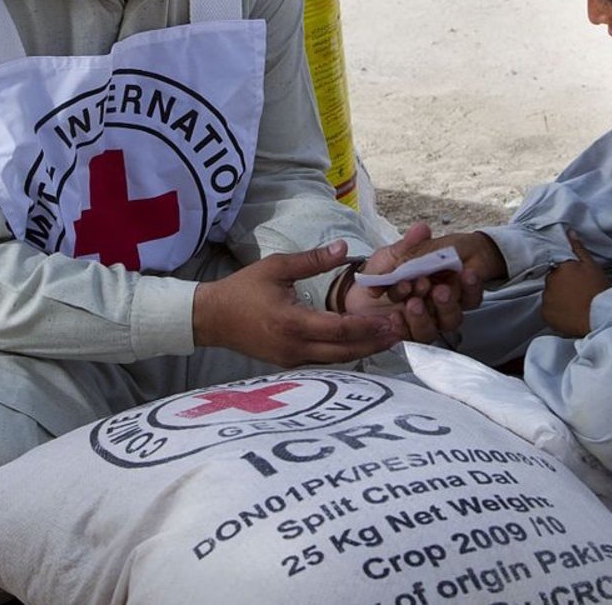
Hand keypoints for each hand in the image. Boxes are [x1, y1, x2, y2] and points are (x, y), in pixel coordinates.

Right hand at [193, 241, 400, 366]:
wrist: (212, 318)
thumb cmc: (243, 289)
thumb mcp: (277, 267)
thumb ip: (313, 260)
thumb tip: (345, 248)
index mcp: (292, 322)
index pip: (339, 329)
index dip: (368, 326)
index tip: (391, 319)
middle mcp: (294, 346)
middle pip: (344, 351)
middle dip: (373, 342)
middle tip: (399, 332)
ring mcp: (291, 359)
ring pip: (336, 360)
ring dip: (362, 350)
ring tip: (387, 339)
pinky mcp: (288, 363)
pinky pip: (323, 360)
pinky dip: (344, 352)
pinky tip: (360, 343)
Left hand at [340, 223, 481, 343]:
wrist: (367, 283)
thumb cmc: (392, 264)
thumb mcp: (399, 251)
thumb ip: (411, 243)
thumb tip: (422, 229)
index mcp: (449, 284)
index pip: (471, 290)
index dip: (471, 284)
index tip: (467, 272)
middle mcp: (440, 306)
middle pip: (454, 314)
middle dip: (447, 303)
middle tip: (439, 290)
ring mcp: (426, 321)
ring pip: (434, 329)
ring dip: (426, 317)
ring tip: (414, 303)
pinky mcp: (407, 332)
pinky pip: (411, 337)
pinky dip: (404, 328)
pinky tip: (395, 317)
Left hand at [540, 231, 608, 337]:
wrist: (601, 316)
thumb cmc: (599, 290)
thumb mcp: (591, 265)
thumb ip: (578, 248)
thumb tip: (569, 232)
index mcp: (560, 267)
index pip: (556, 268)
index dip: (566, 275)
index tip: (574, 282)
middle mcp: (550, 281)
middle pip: (552, 282)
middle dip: (561, 286)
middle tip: (576, 294)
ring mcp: (546, 298)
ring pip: (549, 296)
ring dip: (557, 298)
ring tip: (574, 305)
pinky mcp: (546, 314)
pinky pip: (548, 311)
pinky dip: (555, 312)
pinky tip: (568, 313)